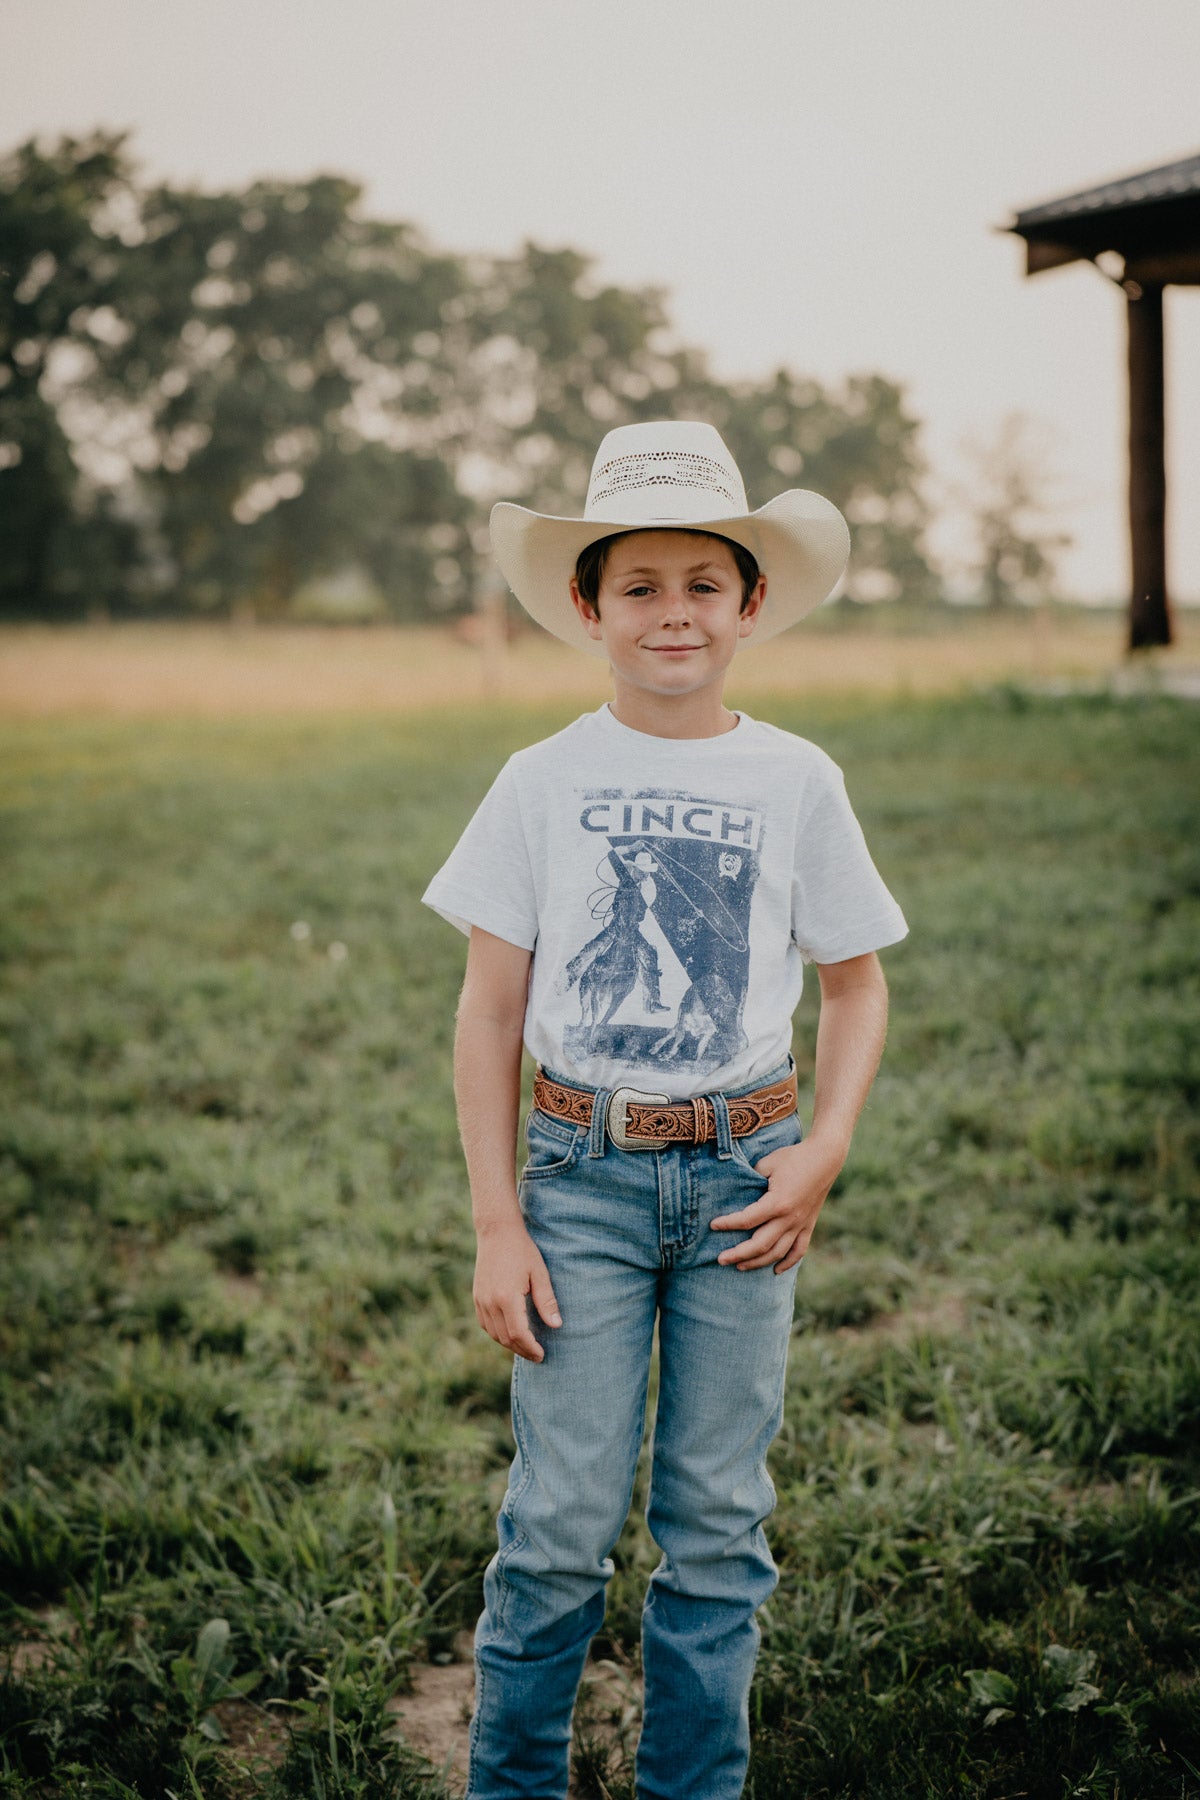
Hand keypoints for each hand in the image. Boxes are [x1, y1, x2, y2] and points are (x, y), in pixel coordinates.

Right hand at [473, 1222, 561, 1361]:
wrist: (497, 1232)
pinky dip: (497, 1334)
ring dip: (509, 1344)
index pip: (518, 1333)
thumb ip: (547, 1301)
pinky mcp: (477, 1297)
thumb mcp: (539, 1273)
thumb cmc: (522, 1250)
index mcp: (507, 1297)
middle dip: (522, 1350)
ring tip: (526, 1347)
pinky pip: (485, 1324)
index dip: (531, 1348)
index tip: (542, 1355)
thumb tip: (556, 1325)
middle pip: (505, 1338)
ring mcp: (481, 1300)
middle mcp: (490, 1302)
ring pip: (494, 1334)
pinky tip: (510, 1334)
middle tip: (537, 1355)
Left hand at [710, 1136, 845, 1273]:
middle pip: (760, 1245)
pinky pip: (799, 1250)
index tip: (713, 1225)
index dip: (728, 1224)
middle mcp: (789, 1219)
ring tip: (740, 1266)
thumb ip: (750, 1179)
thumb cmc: (793, 1157)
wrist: (825, 1158)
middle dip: (738, 1254)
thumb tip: (736, 1191)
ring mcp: (801, 1224)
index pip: (747, 1220)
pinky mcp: (809, 1225)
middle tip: (720, 1259)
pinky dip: (788, 1263)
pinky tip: (775, 1270)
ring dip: (758, 1263)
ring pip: (778, 1253)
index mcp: (777, 1203)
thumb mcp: (767, 1164)